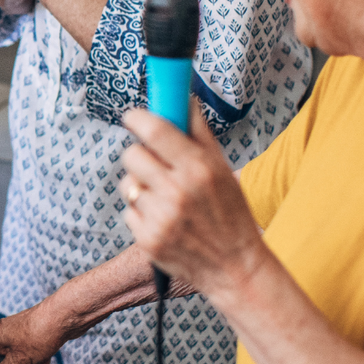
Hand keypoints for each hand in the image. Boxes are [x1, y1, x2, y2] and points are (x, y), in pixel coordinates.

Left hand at [119, 101, 267, 299]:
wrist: (235, 267)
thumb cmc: (230, 213)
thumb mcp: (222, 169)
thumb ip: (198, 132)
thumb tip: (184, 96)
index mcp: (199, 169)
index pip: (154, 130)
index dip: (137, 118)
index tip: (132, 117)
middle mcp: (178, 192)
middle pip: (132, 155)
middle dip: (140, 155)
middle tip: (156, 164)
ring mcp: (161, 218)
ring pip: (128, 184)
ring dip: (141, 186)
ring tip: (166, 198)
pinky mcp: (147, 240)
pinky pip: (128, 211)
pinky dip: (141, 213)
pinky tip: (164, 220)